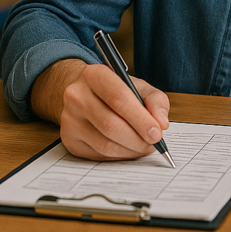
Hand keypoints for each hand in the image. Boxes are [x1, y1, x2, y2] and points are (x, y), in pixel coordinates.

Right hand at [31, 59, 170, 160]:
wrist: (83, 93)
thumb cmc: (115, 89)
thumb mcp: (137, 85)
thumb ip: (155, 100)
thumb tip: (161, 123)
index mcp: (94, 75)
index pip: (119, 99)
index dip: (141, 119)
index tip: (157, 133)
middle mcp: (76, 96)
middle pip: (110, 124)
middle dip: (138, 139)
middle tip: (154, 143)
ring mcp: (69, 119)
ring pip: (104, 144)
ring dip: (130, 150)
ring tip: (144, 146)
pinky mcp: (69, 139)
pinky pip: (98, 154)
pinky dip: (119, 156)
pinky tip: (128, 149)